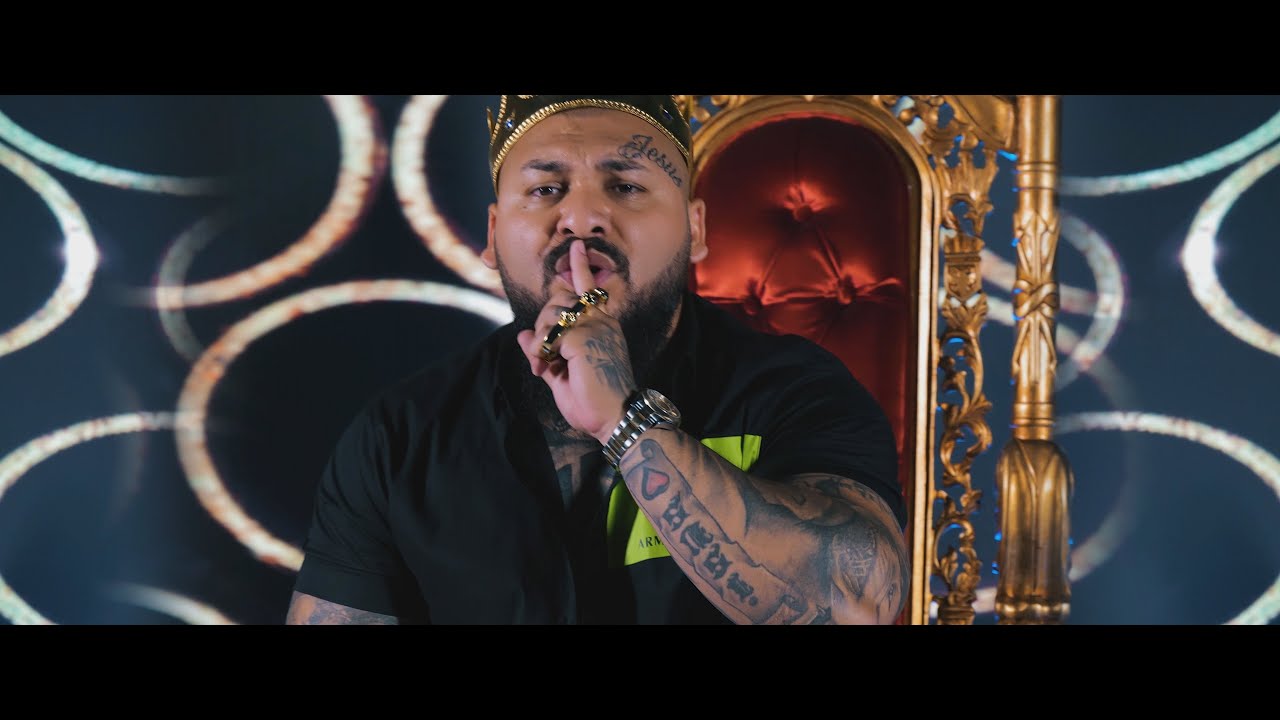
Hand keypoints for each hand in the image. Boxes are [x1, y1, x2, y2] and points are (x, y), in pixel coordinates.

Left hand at [516, 239, 637, 444]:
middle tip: (542, 355)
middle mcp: (601, 322)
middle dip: (543, 323)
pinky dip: (540, 350)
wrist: (613, 418)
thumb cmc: (592, 402)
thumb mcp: (562, 375)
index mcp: (603, 327)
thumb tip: (522, 335)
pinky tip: (545, 367)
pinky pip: (549, 333)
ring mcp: (594, 327)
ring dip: (540, 339)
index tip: (575, 247)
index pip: (588, 289)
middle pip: (560, 300)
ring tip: (544, 364)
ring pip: (553, 312)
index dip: (579, 267)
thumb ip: (544, 352)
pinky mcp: (583, 337)